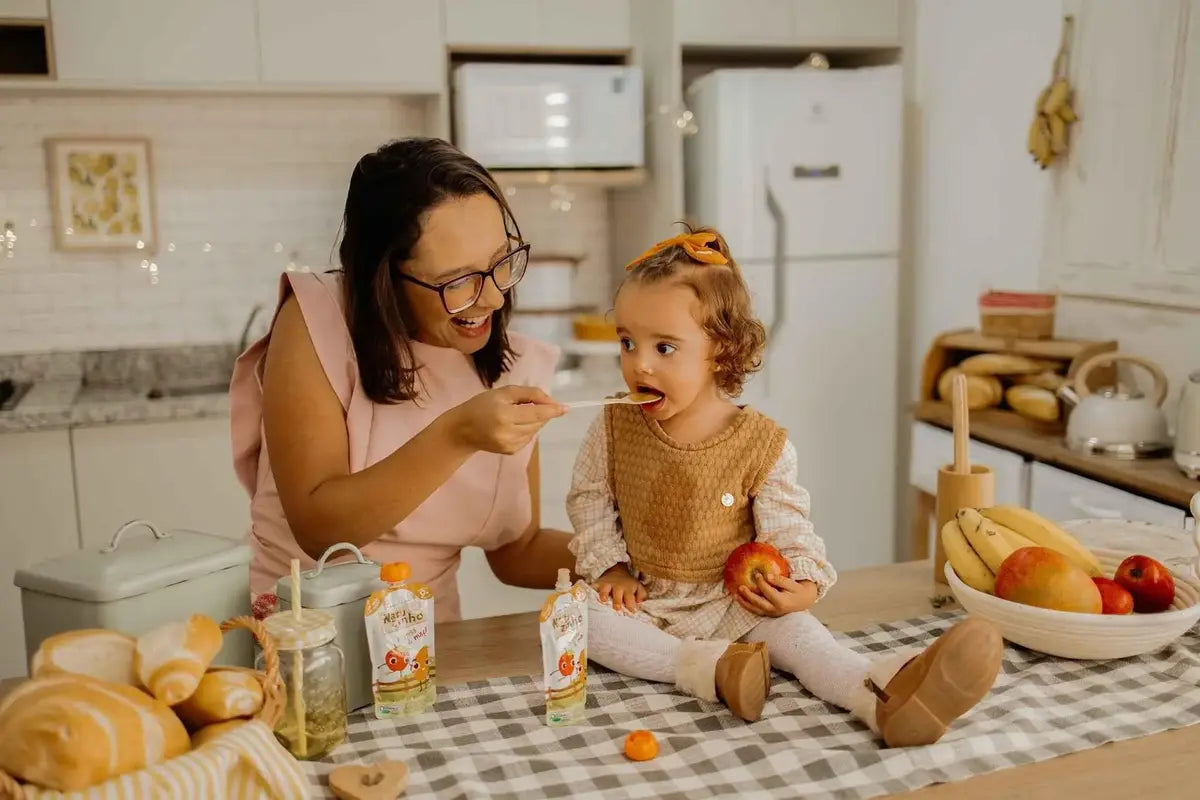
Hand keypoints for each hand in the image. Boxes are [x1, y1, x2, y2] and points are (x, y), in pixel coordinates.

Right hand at [449, 385, 565, 454]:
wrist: (463, 429)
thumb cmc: (482, 405)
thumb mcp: (504, 392)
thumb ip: (529, 394)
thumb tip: (552, 401)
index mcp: (505, 415)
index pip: (536, 414)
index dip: (552, 410)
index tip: (566, 408)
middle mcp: (508, 433)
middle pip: (538, 423)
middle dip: (542, 413)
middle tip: (528, 404)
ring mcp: (510, 445)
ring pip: (535, 431)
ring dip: (534, 421)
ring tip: (516, 414)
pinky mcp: (511, 452)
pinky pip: (528, 437)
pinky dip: (527, 429)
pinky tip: (513, 425)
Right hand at [594, 565, 646, 612]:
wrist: (616, 570)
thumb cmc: (628, 583)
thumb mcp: (638, 587)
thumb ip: (642, 595)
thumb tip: (639, 602)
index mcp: (628, 589)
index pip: (630, 599)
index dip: (631, 607)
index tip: (632, 611)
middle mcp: (618, 587)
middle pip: (617, 596)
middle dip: (617, 603)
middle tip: (617, 608)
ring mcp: (608, 585)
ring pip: (604, 591)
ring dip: (604, 596)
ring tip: (604, 600)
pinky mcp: (599, 584)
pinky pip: (594, 588)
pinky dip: (593, 592)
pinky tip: (592, 595)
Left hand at [735, 575, 817, 616]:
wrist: (803, 601)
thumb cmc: (797, 590)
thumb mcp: (791, 584)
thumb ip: (780, 580)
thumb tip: (767, 576)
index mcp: (781, 602)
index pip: (768, 591)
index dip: (761, 582)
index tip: (756, 573)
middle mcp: (775, 610)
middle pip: (758, 603)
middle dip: (748, 595)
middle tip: (740, 586)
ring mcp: (771, 613)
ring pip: (755, 609)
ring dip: (744, 603)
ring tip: (734, 595)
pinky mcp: (768, 614)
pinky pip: (756, 611)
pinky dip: (747, 606)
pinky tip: (740, 599)